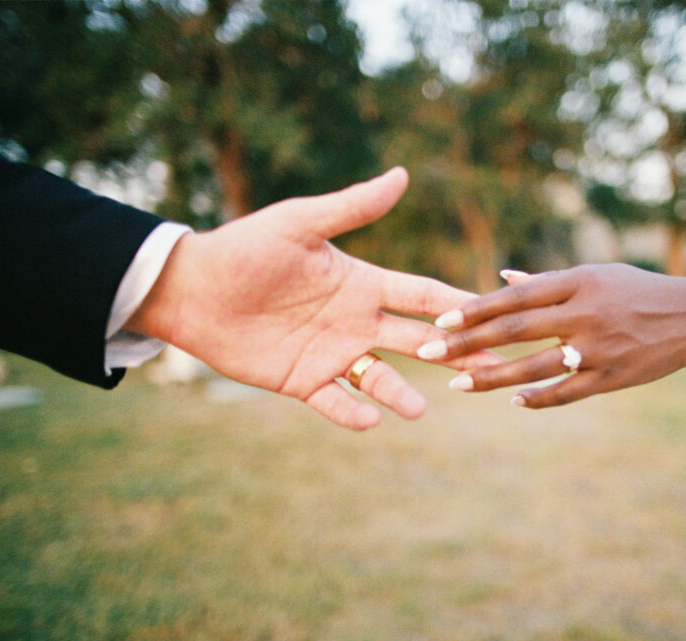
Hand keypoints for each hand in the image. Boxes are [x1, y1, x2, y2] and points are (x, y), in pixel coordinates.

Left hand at [127, 168, 500, 429]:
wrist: (192, 290)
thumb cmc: (245, 248)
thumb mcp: (300, 223)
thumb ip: (352, 207)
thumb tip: (402, 174)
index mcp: (362, 284)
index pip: (421, 295)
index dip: (455, 303)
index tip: (493, 311)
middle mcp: (356, 321)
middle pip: (417, 340)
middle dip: (452, 354)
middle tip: (487, 367)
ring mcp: (333, 354)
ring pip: (382, 379)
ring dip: (402, 394)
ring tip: (421, 410)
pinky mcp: (304, 381)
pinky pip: (337, 402)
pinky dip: (354, 413)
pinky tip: (369, 420)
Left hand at [419, 264, 685, 407]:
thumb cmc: (638, 289)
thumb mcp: (596, 274)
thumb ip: (548, 282)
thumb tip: (502, 281)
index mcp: (578, 283)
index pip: (515, 298)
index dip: (476, 310)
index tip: (440, 320)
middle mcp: (584, 314)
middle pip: (515, 331)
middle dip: (468, 343)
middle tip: (429, 352)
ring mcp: (599, 349)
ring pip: (534, 367)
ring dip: (492, 376)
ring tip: (459, 382)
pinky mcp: (613, 378)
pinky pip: (567, 393)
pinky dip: (538, 398)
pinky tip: (512, 401)